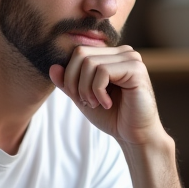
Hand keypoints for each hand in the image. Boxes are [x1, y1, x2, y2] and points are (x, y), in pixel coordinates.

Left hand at [49, 46, 165, 146]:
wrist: (135, 136)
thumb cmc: (113, 117)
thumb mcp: (83, 98)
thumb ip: (68, 83)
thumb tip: (52, 67)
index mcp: (112, 55)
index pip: (78, 52)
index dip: (69, 75)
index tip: (79, 98)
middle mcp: (123, 52)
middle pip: (81, 53)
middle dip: (75, 81)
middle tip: (85, 101)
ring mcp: (131, 58)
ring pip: (89, 63)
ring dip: (86, 89)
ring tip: (96, 103)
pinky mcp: (136, 69)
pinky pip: (103, 72)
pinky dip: (98, 91)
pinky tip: (107, 103)